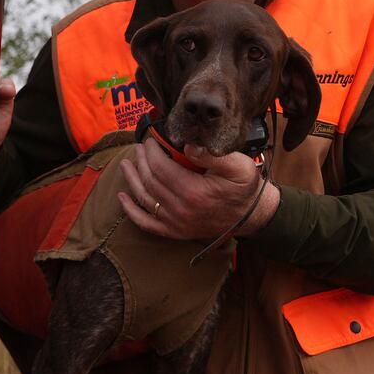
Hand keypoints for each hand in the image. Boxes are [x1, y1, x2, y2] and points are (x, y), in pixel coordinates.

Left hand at [117, 140, 279, 240]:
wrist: (251, 216)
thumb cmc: (244, 188)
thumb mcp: (238, 166)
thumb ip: (212, 155)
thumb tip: (187, 146)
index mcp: (193, 192)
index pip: (160, 167)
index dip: (152, 152)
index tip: (151, 141)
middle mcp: (180, 209)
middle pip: (150, 180)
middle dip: (141, 161)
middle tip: (138, 148)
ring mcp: (175, 223)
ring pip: (144, 198)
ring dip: (131, 179)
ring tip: (126, 164)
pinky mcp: (174, 232)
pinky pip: (146, 223)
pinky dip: (131, 211)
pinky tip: (122, 198)